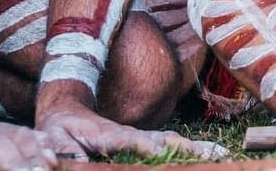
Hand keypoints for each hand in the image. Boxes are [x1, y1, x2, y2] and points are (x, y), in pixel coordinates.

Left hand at [34, 100, 225, 161]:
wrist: (65, 113)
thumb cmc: (58, 131)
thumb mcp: (55, 140)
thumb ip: (64, 152)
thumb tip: (73, 162)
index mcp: (112, 135)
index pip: (136, 141)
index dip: (151, 147)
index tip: (167, 151)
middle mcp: (132, 136)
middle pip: (165, 141)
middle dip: (190, 148)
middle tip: (216, 153)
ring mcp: (140, 139)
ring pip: (172, 143)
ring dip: (196, 149)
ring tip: (221, 154)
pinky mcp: (143, 145)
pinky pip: (169, 147)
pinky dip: (190, 150)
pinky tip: (209, 154)